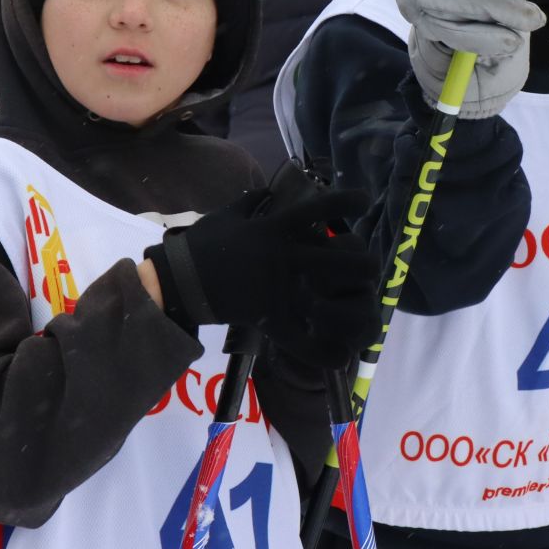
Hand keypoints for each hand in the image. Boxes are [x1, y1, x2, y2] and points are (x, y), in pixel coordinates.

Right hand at [144, 181, 381, 368]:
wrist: (179, 278)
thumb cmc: (203, 243)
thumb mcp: (230, 213)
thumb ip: (254, 201)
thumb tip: (270, 191)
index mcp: (276, 228)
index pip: (320, 208)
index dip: (347, 202)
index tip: (364, 200)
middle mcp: (284, 258)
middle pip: (340, 262)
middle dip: (363, 266)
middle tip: (369, 269)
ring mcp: (278, 290)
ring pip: (328, 301)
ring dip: (352, 308)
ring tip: (365, 310)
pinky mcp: (268, 318)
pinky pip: (300, 340)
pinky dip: (322, 352)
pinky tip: (341, 356)